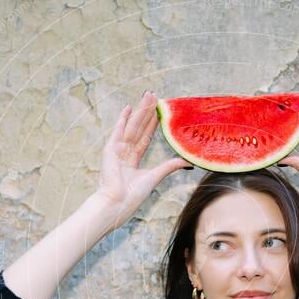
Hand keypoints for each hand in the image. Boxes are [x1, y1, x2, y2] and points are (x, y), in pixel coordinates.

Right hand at [96, 90, 190, 224]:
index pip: (145, 136)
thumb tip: (188, 162)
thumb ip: (170, 166)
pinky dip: (122, 120)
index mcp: (134, 159)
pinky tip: (128, 108)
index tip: (160, 111)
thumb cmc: (133, 195)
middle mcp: (125, 152)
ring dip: (139, 111)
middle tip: (154, 95)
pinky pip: (117, 131)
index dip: (153, 123)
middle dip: (147, 112)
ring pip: (132, 126)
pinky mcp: (110, 150)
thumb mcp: (156, 176)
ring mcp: (117, 150)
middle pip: (139, 127)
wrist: (117, 203)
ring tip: (147, 96)